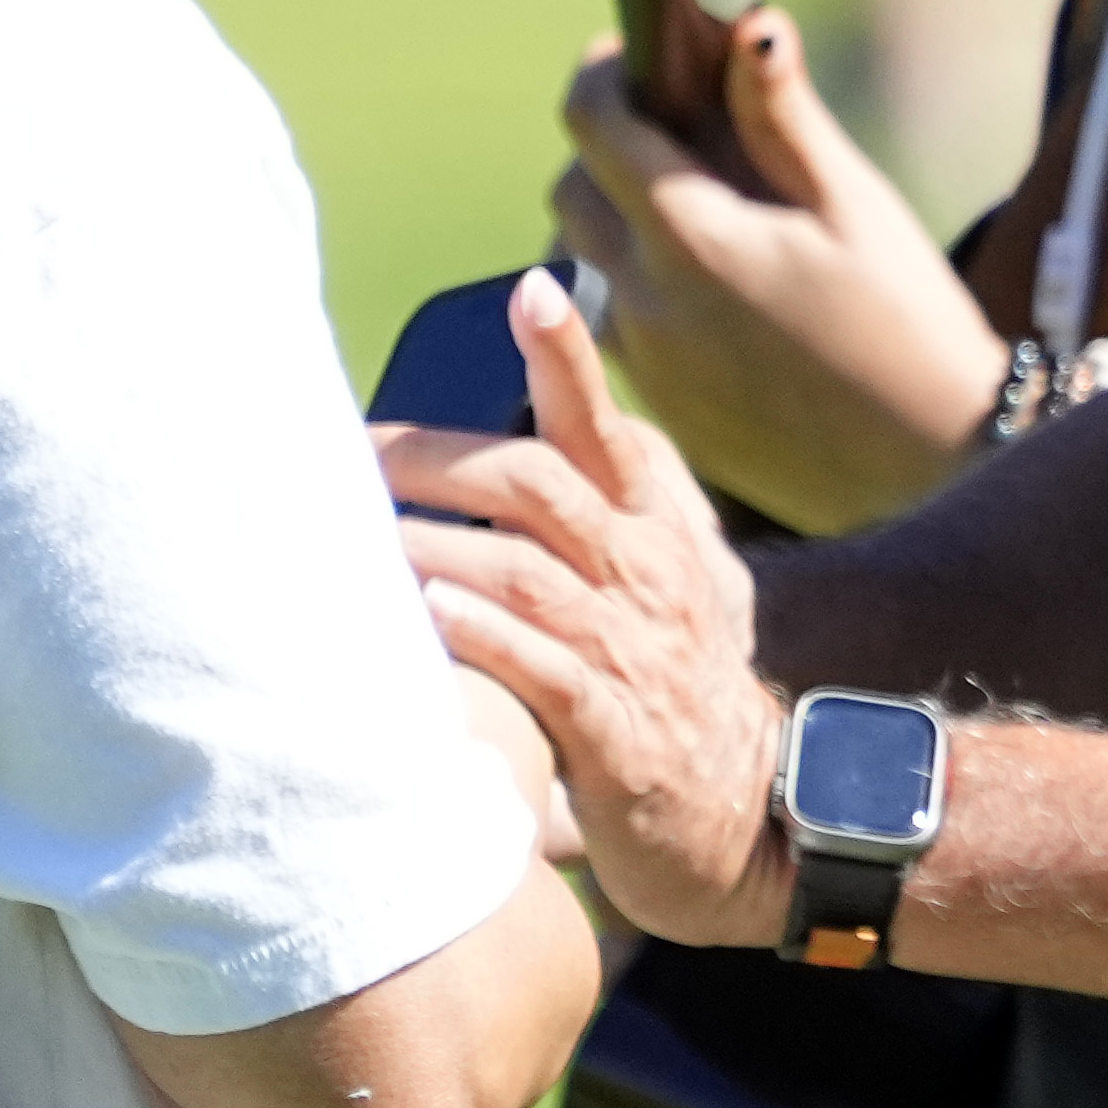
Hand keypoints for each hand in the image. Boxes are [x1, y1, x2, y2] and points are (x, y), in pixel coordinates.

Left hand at [386, 269, 792, 950]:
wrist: (758, 815)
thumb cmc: (687, 692)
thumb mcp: (682, 583)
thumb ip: (621, 512)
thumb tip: (550, 438)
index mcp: (664, 530)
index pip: (611, 426)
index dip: (569, 358)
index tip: (530, 292)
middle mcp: (652, 575)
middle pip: (539, 482)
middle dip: (437, 459)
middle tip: (349, 458)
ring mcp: (635, 650)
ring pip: (524, 569)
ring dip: (429, 546)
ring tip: (351, 540)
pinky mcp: (615, 730)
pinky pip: (541, 666)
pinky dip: (481, 632)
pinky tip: (425, 614)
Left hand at [553, 18, 1015, 537]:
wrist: (935, 466)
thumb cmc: (911, 326)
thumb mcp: (855, 206)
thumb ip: (784, 115)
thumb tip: (751, 26)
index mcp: (693, 234)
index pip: (593, 122)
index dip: (604, 72)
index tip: (633, 55)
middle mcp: (648, 300)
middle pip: (571, 193)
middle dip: (606, 148)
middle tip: (674, 133)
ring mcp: (649, 364)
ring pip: (587, 265)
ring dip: (621, 224)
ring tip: (704, 219)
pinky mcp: (665, 411)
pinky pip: (620, 330)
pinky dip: (645, 292)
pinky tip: (722, 298)